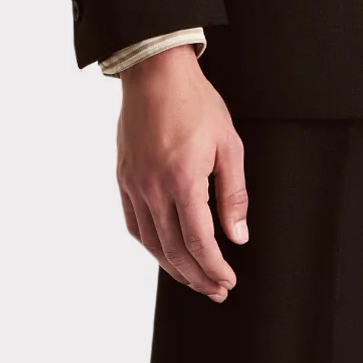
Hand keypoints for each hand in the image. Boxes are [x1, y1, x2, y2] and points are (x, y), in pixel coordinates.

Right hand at [115, 46, 248, 300]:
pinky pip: (134, 224)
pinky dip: (151, 245)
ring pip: (151, 243)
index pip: (198, 241)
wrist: (155, 72)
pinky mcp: (124, 178)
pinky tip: (166, 253)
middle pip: (174, 250)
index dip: (214, 268)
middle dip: (197, 276)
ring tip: (194, 279)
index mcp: (183, 180)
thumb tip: (238, 237)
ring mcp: (134, 184)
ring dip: (173, 268)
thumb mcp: (229, 146)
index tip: (227, 281)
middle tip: (216, 290)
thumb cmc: (196, 103)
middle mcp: (153, 187)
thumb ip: (233, 195)